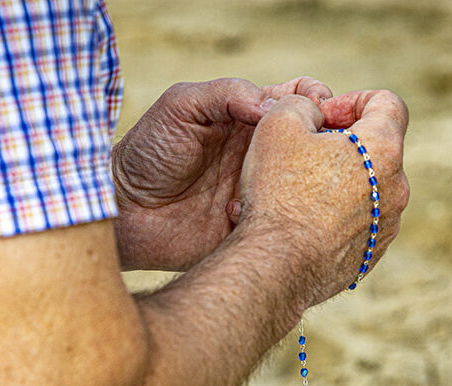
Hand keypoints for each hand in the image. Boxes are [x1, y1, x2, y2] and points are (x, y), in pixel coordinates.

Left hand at [111, 77, 332, 269]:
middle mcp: (260, 154)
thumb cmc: (148, 153)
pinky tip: (267, 214)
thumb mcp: (182, 106)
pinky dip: (285, 216)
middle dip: (325, 144)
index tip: (323, 109)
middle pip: (309, 143)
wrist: (126, 212)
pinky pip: (283, 220)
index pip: (297, 102)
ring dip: (310, 183)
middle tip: (325, 150)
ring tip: (302, 184)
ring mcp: (259, 190)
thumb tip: (276, 105)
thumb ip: (227, 94)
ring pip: (303, 184)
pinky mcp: (253, 224)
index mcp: (247, 120)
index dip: (318, 100)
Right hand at [238, 90, 409, 305]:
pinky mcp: (369, 257)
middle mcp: (396, 190)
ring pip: (365, 191)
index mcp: (383, 149)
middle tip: (302, 155)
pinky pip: (356, 226)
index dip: (352, 100)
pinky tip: (302, 224)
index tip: (322, 117)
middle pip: (375, 151)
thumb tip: (312, 113)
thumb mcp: (277, 126)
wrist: (277, 267)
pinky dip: (335, 218)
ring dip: (337, 184)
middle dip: (341, 146)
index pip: (387, 104)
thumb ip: (301, 104)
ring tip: (296, 194)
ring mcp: (385, 228)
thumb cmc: (278, 194)